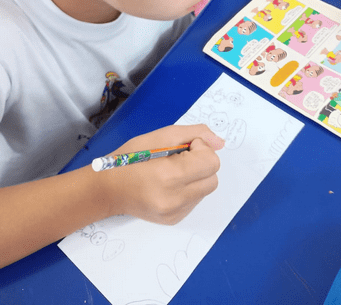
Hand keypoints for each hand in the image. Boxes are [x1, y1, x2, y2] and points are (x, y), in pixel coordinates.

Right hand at [101, 124, 223, 224]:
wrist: (107, 189)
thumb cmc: (129, 158)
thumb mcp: (159, 136)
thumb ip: (193, 133)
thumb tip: (219, 142)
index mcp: (169, 176)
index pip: (211, 162)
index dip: (201, 148)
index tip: (185, 147)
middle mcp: (174, 199)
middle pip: (213, 177)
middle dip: (202, 163)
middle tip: (180, 158)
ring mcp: (175, 213)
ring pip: (206, 188)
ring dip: (197, 176)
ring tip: (173, 171)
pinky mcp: (174, 219)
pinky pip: (196, 199)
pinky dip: (189, 188)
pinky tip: (170, 184)